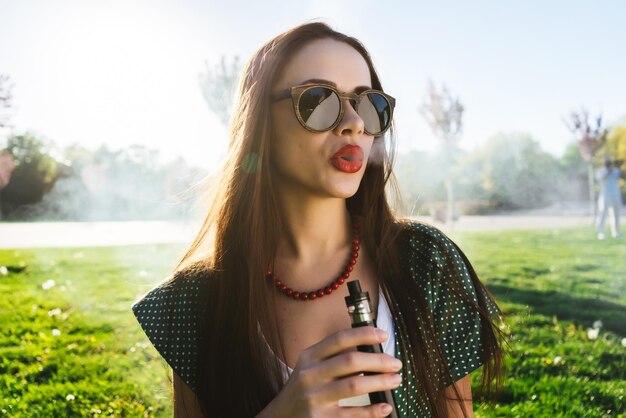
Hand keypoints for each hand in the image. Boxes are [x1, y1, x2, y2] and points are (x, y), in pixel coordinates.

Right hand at [257, 327, 402, 417]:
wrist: (280, 417)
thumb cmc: (303, 390)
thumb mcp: (310, 368)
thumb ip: (333, 357)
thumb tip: (371, 350)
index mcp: (309, 356)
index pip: (339, 338)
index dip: (364, 334)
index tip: (384, 335)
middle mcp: (310, 374)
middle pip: (350, 360)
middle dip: (378, 360)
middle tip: (396, 363)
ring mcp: (314, 397)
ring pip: (354, 385)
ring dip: (380, 381)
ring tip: (395, 380)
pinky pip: (352, 414)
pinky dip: (372, 410)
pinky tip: (384, 407)